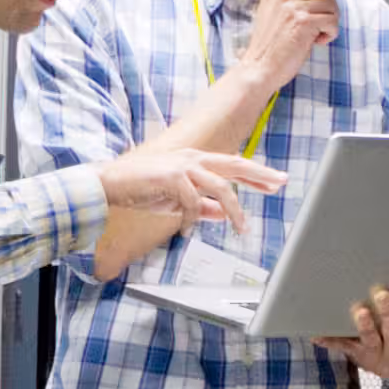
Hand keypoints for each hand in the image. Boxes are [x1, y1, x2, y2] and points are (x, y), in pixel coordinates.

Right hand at [91, 130, 281, 278]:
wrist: (108, 185)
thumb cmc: (140, 189)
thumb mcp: (177, 200)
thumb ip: (202, 205)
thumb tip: (223, 214)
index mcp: (194, 160)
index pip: (232, 165)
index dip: (255, 174)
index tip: (274, 182)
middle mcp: (192, 158)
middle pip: (234, 165)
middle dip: (260, 175)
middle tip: (280, 183)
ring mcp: (182, 165)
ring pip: (220, 187)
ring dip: (233, 210)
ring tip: (240, 229)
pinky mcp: (171, 177)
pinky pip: (192, 201)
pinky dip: (193, 218)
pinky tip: (188, 231)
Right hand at [170, 0, 335, 153]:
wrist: (260, 68)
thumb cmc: (270, 45)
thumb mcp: (273, 12)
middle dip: (329, 6)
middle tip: (320, 23)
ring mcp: (293, 7)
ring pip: (331, 4)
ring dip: (331, 21)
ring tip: (318, 34)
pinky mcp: (304, 22)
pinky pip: (332, 20)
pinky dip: (331, 33)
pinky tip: (318, 41)